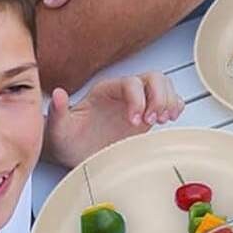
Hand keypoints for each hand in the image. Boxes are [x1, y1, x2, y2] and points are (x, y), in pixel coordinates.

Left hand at [45, 73, 183, 167]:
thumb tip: (58, 94)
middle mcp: (123, 93)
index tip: (134, 121)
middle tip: (153, 120)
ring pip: (164, 86)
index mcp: (105, 91)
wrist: (74, 155)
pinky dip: (175, 107)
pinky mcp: (148, 115)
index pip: (131, 83)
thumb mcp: (59, 128)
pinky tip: (168, 119)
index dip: (138, 100)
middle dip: (158, 98)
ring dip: (168, 102)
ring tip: (162, 120)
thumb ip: (58, 110)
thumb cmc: (68, 141)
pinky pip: (170, 101)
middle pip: (153, 78)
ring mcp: (138, 103)